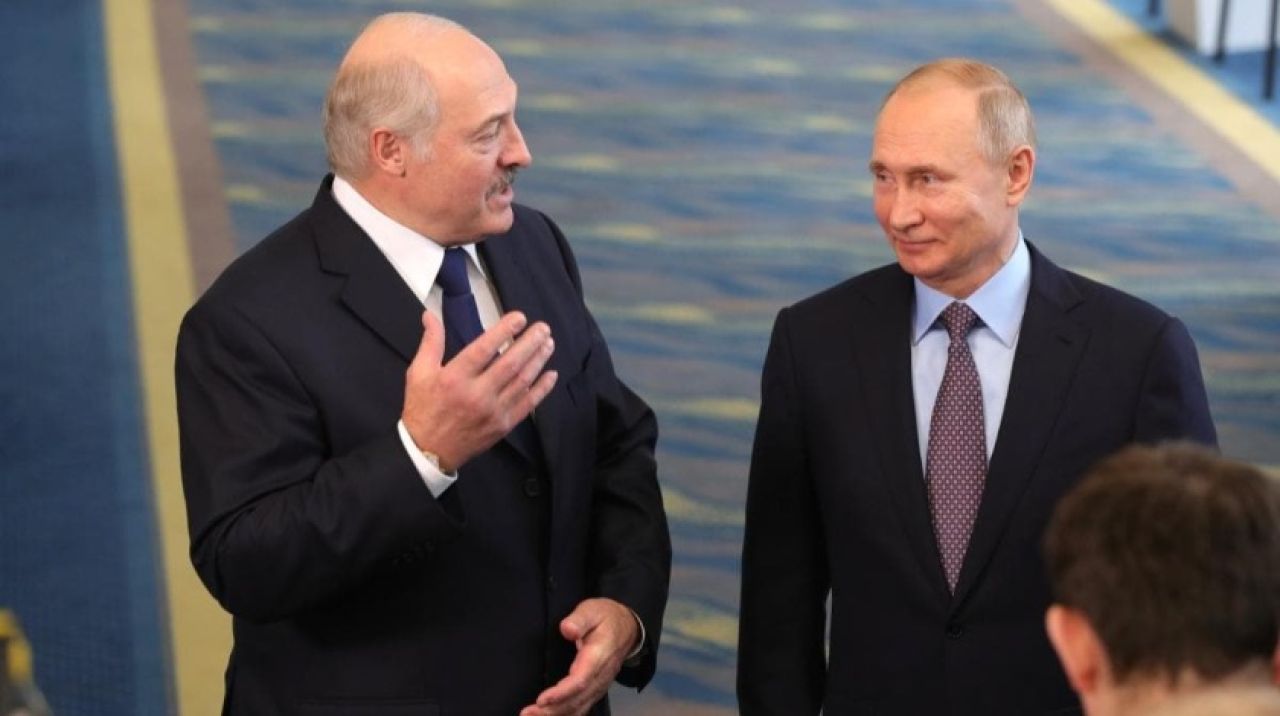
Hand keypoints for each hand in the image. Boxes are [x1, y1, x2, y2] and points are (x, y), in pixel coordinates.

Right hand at [402, 310, 556, 470]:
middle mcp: (476, 394)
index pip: (484, 349)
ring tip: (548, 343)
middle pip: (510, 364)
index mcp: (455, 378)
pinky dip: (542, 389)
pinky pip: (528, 404)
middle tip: (543, 328)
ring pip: (522, 382)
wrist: (427, 451)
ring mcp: (493, 411)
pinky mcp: (503, 425)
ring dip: (538, 361)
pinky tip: (551, 374)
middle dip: (530, 343)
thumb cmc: (422, 409)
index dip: (504, 331)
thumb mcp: (418, 373)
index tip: (520, 317)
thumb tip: (430, 315)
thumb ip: (430, 342)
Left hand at [520, 598, 639, 715]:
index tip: (542, 699)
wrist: (629, 628)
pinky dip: (565, 715)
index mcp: (598, 655)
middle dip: (553, 710)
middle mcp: (600, 675)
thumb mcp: (592, 610)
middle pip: (578, 700)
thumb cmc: (606, 618)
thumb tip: (567, 629)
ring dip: (556, 715)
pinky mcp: (596, 690)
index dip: (562, 692)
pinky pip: (581, 707)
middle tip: (527, 713)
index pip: (581, 680)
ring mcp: (600, 685)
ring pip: (579, 707)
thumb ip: (580, 619)